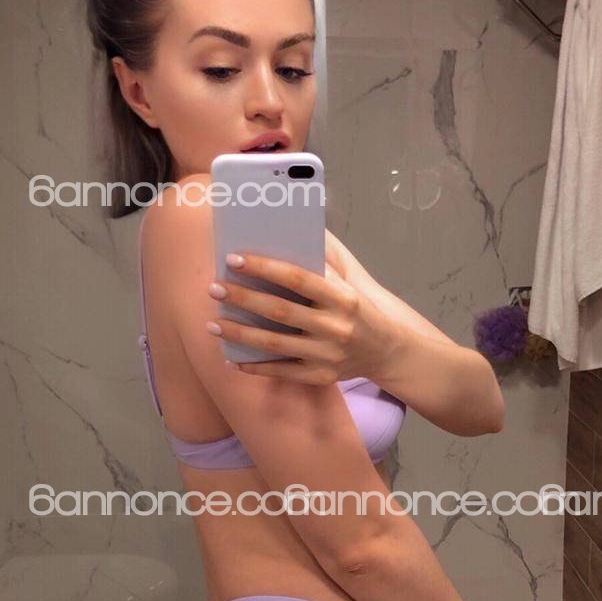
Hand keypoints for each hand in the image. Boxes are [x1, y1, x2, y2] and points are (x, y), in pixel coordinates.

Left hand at [206, 245, 396, 383]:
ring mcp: (328, 355)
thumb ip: (323, 253)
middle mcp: (336, 328)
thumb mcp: (351, 274)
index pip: (298, 279)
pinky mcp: (322, 376)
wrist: (389, 348)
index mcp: (343, 297)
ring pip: (275, 344)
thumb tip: (288, 224)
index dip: (263, 268)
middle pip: (280, 312)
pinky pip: (283, 372)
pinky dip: (256, 367)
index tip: (233, 259)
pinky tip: (231, 359)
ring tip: (212, 324)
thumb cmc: (360, 304)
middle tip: (214, 287)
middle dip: (243, 298)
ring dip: (240, 334)